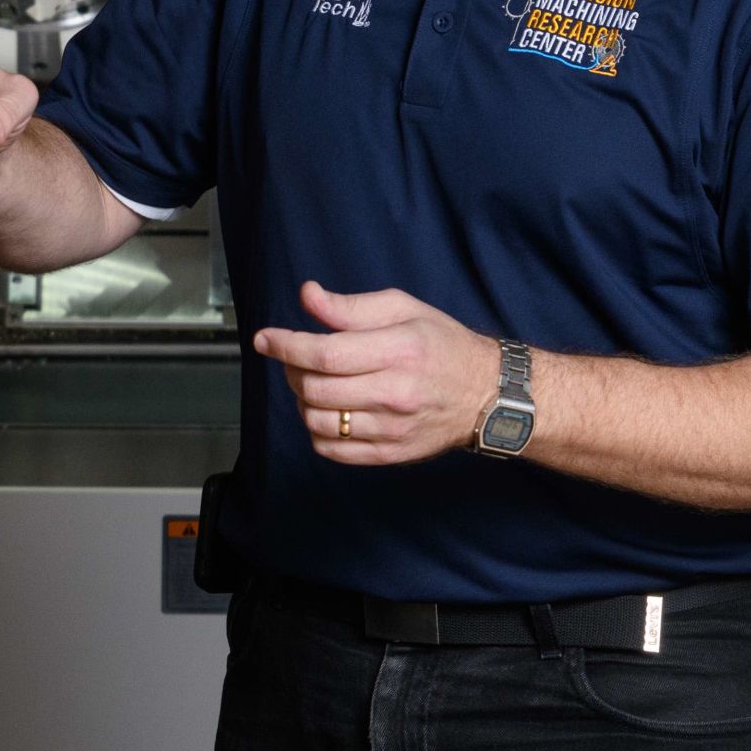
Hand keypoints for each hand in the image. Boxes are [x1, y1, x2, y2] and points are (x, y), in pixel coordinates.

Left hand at [251, 282, 501, 467]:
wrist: (485, 394)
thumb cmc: (442, 344)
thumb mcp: (403, 309)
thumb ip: (351, 306)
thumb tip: (308, 297)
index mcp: (398, 350)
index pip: (325, 354)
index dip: (287, 346)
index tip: (265, 339)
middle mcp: (395, 393)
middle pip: (316, 389)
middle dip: (292, 371)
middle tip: (296, 358)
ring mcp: (392, 429)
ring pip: (318, 422)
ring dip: (303, 400)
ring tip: (314, 383)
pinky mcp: (390, 453)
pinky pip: (333, 450)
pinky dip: (317, 431)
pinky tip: (328, 411)